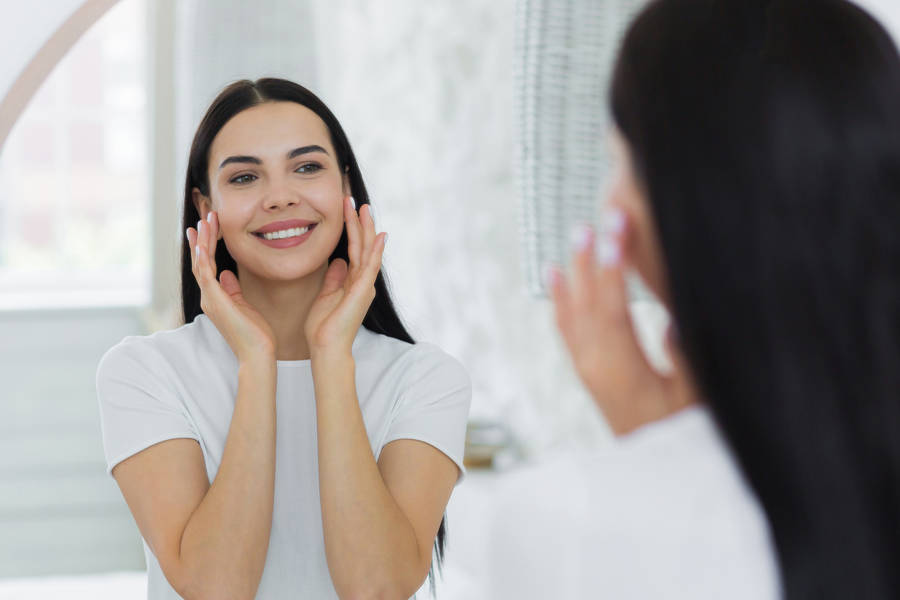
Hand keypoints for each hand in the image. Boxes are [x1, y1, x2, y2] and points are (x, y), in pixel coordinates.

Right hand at [187, 212, 275, 362]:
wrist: (258, 352)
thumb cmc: (255, 333)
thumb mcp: (244, 305)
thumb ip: (233, 289)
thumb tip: (227, 274)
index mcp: (215, 297)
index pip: (207, 266)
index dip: (205, 246)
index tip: (206, 228)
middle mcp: (209, 297)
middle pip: (200, 262)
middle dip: (202, 238)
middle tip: (204, 218)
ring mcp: (210, 300)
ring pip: (201, 264)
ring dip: (203, 242)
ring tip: (205, 222)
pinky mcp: (216, 302)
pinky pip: (206, 276)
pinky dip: (203, 259)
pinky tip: (202, 245)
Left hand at [305, 197, 386, 358]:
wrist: (326, 348)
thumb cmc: (324, 327)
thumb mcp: (326, 295)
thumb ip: (334, 278)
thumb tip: (337, 260)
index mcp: (353, 281)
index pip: (353, 248)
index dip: (350, 228)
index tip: (345, 208)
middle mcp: (362, 281)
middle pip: (362, 245)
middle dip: (358, 222)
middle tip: (354, 199)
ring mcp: (364, 286)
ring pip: (367, 250)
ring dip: (366, 228)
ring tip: (364, 207)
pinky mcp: (362, 291)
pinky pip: (370, 267)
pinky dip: (375, 251)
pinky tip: (379, 235)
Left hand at [548, 210, 696, 434]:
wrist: (657, 472)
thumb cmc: (684, 433)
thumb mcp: (696, 400)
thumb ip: (685, 361)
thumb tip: (672, 321)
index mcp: (621, 371)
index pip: (614, 311)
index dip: (615, 272)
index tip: (617, 235)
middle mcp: (595, 366)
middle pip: (588, 303)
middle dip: (592, 259)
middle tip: (597, 219)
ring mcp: (587, 368)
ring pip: (573, 311)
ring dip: (576, 271)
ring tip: (578, 234)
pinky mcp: (587, 370)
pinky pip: (566, 326)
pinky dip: (560, 298)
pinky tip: (555, 274)